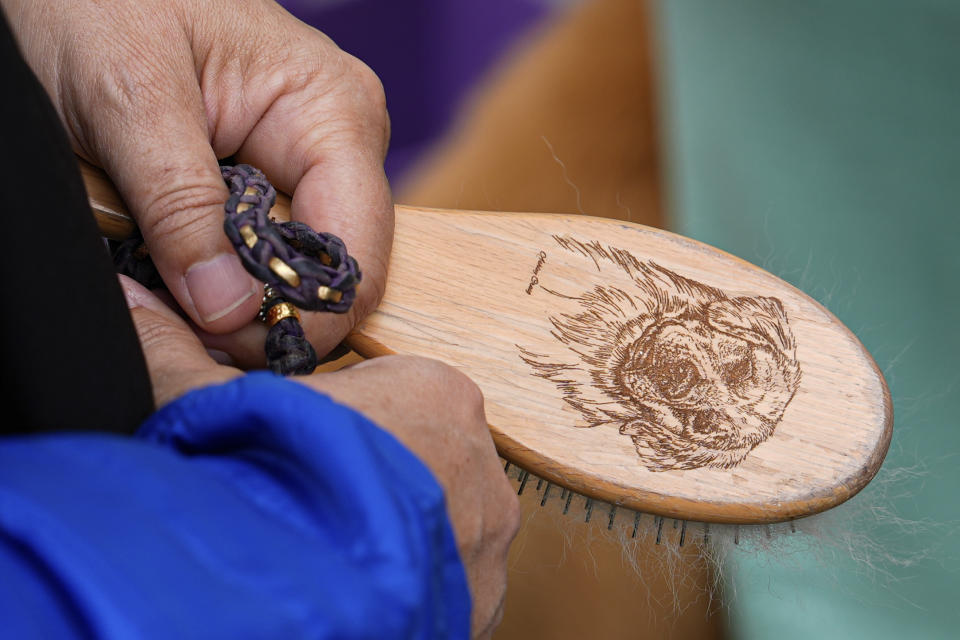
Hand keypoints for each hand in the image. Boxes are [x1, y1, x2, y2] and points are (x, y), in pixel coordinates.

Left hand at [4, 0, 391, 362]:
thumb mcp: (130, 97)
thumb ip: (181, 207)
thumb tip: (229, 311)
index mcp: (335, 112)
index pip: (355, 249)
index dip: (300, 310)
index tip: (223, 342)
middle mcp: (339, 144)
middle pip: (328, 270)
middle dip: (257, 308)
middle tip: (179, 326)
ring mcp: (307, 163)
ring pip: (290, 271)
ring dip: (226, 294)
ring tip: (161, 285)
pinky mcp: (271, 179)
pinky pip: (258, 253)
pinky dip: (213, 274)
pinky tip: (173, 265)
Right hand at [120, 275, 520, 637]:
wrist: (287, 597)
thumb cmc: (265, 481)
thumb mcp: (212, 402)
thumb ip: (178, 346)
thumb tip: (132, 298)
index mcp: (436, 393)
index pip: (394, 398)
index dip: (339, 425)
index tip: (301, 453)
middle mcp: (480, 463)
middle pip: (420, 462)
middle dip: (373, 482)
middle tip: (311, 509)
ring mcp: (488, 540)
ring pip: (440, 529)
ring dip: (394, 540)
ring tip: (331, 556)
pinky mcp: (484, 604)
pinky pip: (450, 588)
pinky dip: (410, 592)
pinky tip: (359, 595)